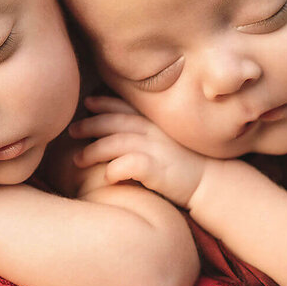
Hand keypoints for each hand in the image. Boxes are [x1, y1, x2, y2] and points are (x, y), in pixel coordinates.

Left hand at [69, 96, 210, 206]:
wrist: (214, 183)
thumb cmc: (188, 164)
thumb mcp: (169, 140)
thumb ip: (149, 132)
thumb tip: (124, 131)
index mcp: (155, 123)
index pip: (125, 107)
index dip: (104, 102)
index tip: (88, 102)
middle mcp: (153, 133)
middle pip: (114, 122)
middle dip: (90, 124)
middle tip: (72, 130)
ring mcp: (156, 150)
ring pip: (116, 143)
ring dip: (94, 150)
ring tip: (78, 160)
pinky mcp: (158, 170)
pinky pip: (129, 166)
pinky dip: (114, 169)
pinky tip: (105, 176)